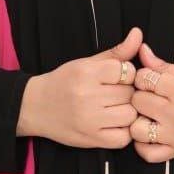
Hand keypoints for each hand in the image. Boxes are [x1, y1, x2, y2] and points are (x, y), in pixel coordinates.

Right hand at [17, 26, 141, 148]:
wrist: (35, 107)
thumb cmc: (64, 82)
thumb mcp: (87, 63)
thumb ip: (116, 52)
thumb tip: (138, 33)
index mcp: (86, 74)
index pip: (126, 70)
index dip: (126, 74)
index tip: (116, 78)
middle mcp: (87, 96)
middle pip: (129, 93)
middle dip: (127, 92)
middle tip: (114, 94)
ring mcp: (90, 120)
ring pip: (130, 114)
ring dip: (127, 111)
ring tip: (114, 108)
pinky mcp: (92, 140)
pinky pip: (124, 138)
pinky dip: (123, 131)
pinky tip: (113, 124)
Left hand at [129, 40, 173, 162]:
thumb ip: (165, 66)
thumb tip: (142, 51)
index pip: (143, 79)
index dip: (143, 77)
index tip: (151, 80)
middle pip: (137, 102)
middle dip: (140, 96)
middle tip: (150, 96)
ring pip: (136, 129)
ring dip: (138, 121)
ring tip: (148, 116)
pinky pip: (148, 154)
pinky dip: (143, 146)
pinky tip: (150, 135)